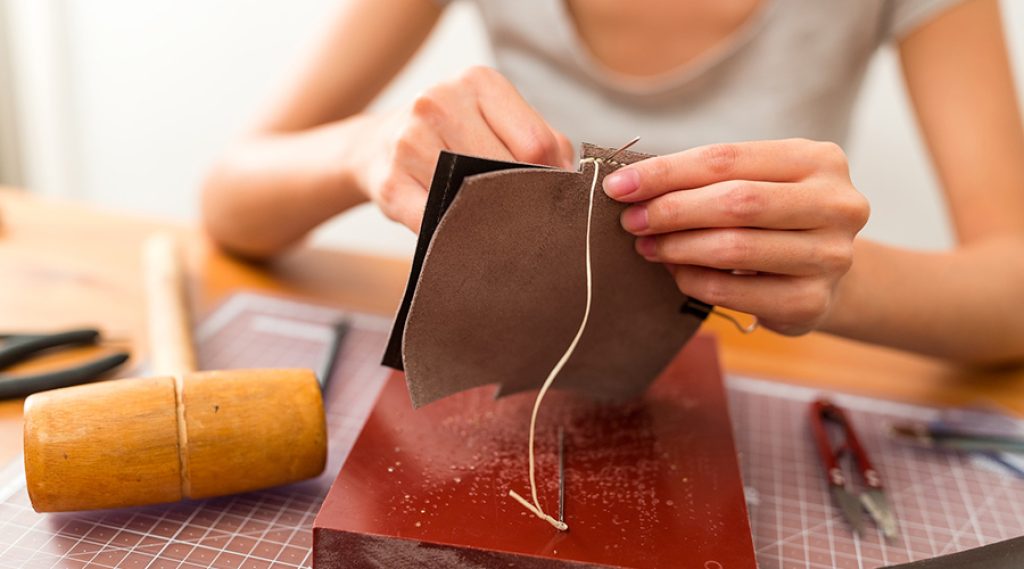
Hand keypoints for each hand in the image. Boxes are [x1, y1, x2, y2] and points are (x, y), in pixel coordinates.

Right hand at [349, 66, 573, 231]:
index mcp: (477, 81)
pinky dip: (455, 234)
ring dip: (487, 219)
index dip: (550, 179)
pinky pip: (438, 222)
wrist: (378, 145)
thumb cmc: (452, 135)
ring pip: (472, 198)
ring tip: (489, 219)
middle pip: (506, 171)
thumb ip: (543, 142)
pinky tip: (460, 229)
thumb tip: (572, 183)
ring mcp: (409, 141)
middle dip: (521, 200)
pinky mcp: (390, 183)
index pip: (535, 143)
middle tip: (525, 217)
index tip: (551, 196)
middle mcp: (438, 101)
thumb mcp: (496, 120)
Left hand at [603, 139, 869, 335]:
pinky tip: (676, 272)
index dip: (666, 172)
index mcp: (818, 161)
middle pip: (735, 202)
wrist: (826, 273)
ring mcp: (830, 257)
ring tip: (648, 246)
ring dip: (677, 248)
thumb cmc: (776, 217)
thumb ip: (706, 178)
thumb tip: (630, 186)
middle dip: (671, 211)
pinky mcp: (811, 302)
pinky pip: (732, 292)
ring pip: (733, 249)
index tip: (619, 186)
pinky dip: (693, 281)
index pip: (726, 158)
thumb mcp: (756, 181)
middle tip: (631, 221)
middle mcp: (836, 205)